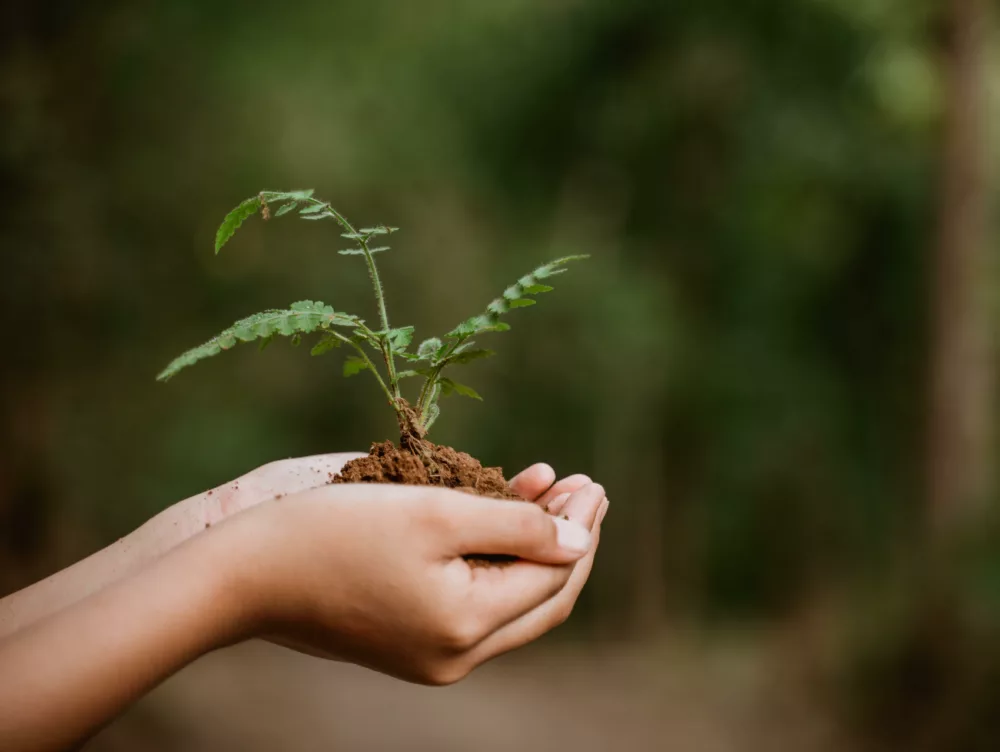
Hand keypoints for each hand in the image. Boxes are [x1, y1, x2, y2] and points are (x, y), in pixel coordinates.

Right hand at [218, 479, 607, 684]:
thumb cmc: (336, 532)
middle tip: (588, 489)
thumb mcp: (437, 513)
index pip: (551, 579)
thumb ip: (518, 525)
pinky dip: (492, 552)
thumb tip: (578, 539)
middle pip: (538, 596)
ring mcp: (429, 649)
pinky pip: (470, 594)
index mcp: (465, 629)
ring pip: (507, 595)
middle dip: (568, 540)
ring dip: (533, 542)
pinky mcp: (406, 632)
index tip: (594, 484)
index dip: (580, 530)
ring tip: (556, 488)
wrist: (245, 570)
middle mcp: (454, 653)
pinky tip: (504, 505)